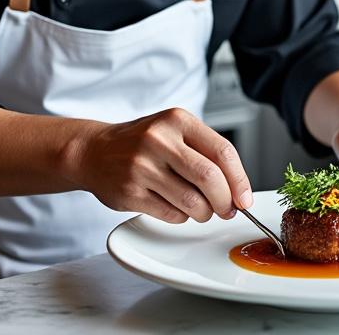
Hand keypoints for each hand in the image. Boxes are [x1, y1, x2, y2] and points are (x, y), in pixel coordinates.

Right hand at [72, 107, 252, 223]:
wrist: (93, 151)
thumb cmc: (141, 142)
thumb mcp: (173, 131)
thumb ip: (206, 154)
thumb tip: (237, 192)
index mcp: (177, 120)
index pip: (223, 152)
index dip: (240, 180)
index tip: (245, 198)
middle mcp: (159, 140)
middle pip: (210, 179)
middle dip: (225, 201)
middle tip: (227, 210)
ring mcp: (142, 167)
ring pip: (192, 202)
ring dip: (204, 213)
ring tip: (201, 210)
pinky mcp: (130, 192)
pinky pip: (172, 214)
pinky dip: (181, 217)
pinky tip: (174, 207)